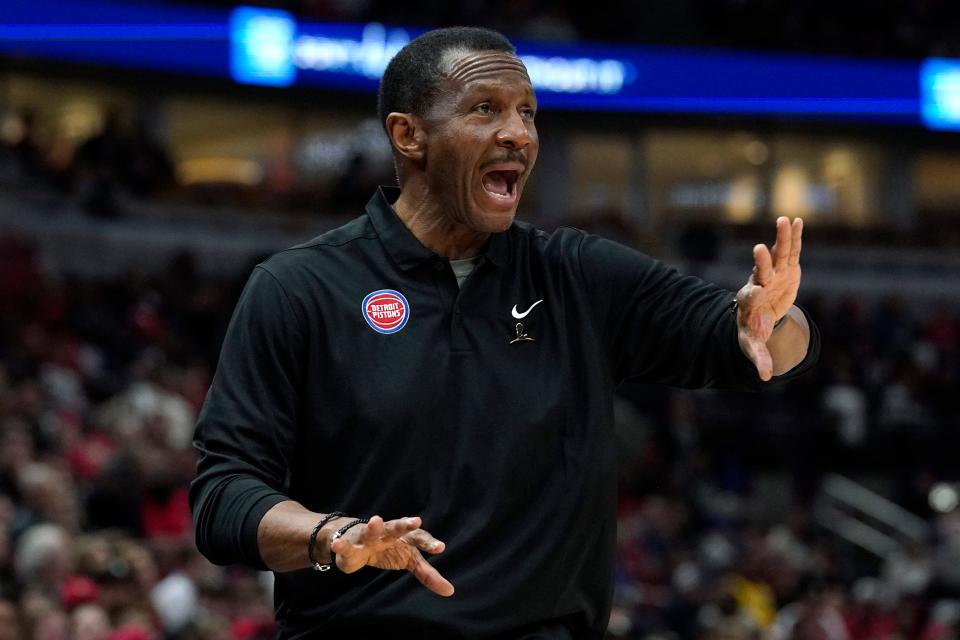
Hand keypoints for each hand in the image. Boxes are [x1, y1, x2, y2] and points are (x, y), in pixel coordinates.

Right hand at [330, 515, 453, 596]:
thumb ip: (428, 574)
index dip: (428, 542)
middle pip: (397, 528)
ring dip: (374, 526)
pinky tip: (338, 544)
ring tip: (376, 521)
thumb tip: (450, 591)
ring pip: (371, 531)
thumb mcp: (409, 560)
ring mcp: (369, 538)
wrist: (356, 541)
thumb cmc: (389, 549)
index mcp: (405, 537)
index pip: (419, 538)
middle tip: (415, 521)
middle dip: (404, 525)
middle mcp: (387, 534)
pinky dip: (341, 545)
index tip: (439, 547)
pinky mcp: (351, 546)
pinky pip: (346, 546)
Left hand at [735, 216, 802, 380]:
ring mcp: (773, 274)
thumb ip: (757, 357)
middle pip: (760, 272)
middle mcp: (760, 284)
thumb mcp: (753, 345)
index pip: (749, 297)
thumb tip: (762, 378)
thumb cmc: (754, 329)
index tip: (756, 292)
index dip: (752, 294)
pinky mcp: (786, 268)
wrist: (759, 315)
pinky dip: (793, 237)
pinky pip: (790, 251)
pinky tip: (796, 220)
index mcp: (750, 303)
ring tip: (784, 221)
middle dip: (761, 262)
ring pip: (777, 256)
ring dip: (781, 239)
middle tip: (759, 249)